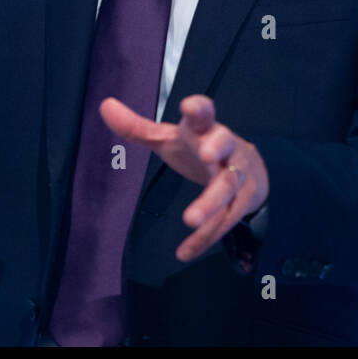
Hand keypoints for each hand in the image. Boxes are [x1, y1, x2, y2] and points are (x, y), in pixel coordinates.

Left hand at [100, 94, 268, 262]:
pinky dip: (206, 238)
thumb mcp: (170, 137)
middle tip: (207, 155)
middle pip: (225, 144)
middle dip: (217, 147)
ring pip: (227, 188)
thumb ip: (137, 127)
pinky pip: (225, 221)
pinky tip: (184, 252)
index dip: (199, 108)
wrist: (252, 168)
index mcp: (204, 129)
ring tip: (190, 219)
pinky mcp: (243, 201)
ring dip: (211, 204)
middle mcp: (225, 148)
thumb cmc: (202, 147)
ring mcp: (237, 174)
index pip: (204, 113)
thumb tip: (105, 106)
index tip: (189, 106)